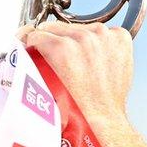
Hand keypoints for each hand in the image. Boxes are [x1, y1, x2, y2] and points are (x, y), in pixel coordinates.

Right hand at [19, 22, 134, 128]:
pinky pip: (103, 32)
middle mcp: (84, 38)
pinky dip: (99, 43)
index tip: (36, 48)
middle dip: (54, 42)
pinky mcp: (119, 38)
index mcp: (61, 48)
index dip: (34, 44)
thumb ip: (35, 58)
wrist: (103, 118)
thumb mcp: (45, 82)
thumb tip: (26, 41)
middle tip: (59, 62)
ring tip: (80, 63)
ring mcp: (104, 37)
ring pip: (80, 28)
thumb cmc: (76, 107)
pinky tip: (97, 60)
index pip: (37, 33)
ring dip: (77, 41)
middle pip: (57, 28)